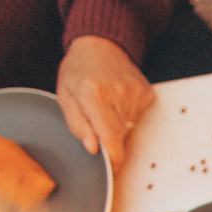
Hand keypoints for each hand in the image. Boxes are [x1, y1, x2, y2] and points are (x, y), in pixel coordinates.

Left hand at [57, 36, 153, 170]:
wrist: (99, 44)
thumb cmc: (79, 70)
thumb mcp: (65, 96)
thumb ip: (76, 124)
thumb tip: (92, 147)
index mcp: (93, 94)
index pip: (109, 135)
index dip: (113, 156)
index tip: (113, 167)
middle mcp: (117, 92)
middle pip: (119, 134)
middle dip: (109, 137)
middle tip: (97, 121)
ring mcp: (135, 92)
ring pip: (128, 126)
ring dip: (117, 123)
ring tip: (106, 103)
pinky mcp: (146, 92)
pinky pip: (137, 116)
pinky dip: (127, 113)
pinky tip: (118, 99)